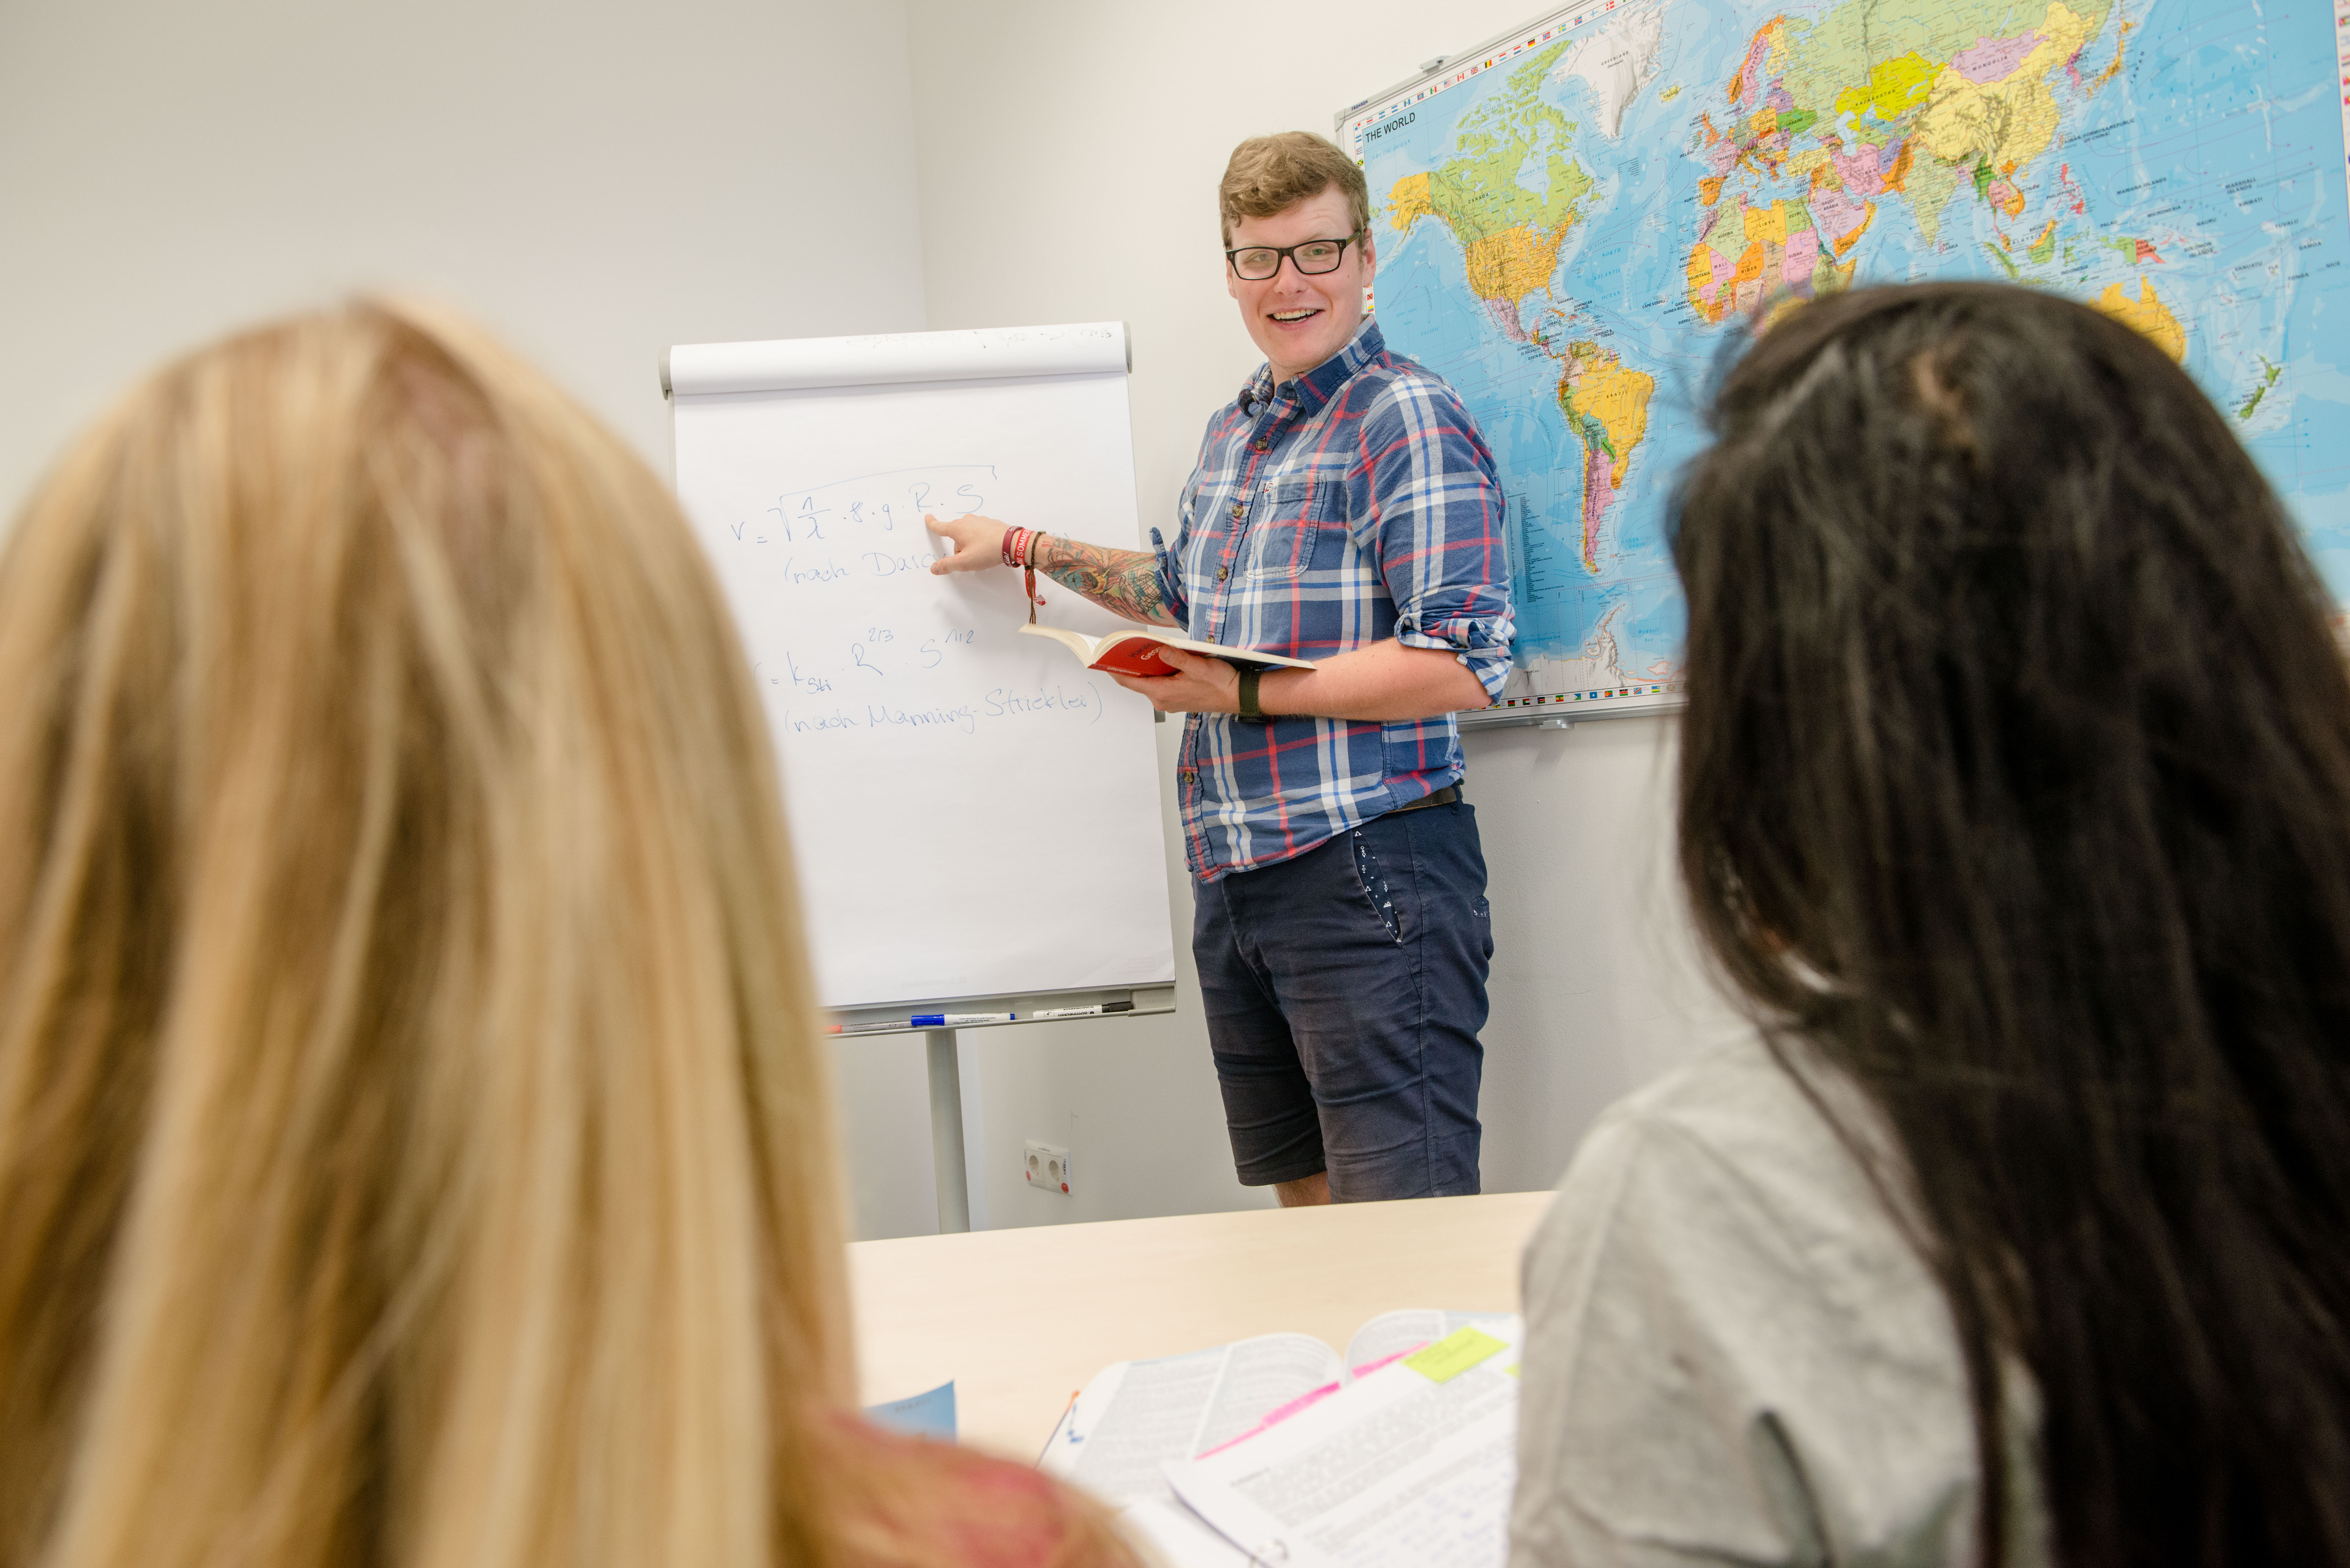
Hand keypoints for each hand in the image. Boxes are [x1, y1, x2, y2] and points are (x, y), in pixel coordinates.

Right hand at [926, 512, 1010, 573]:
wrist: (1013, 543)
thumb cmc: (987, 551)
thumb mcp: (964, 562)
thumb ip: (947, 565)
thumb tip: (934, 568)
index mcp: (957, 528)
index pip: (940, 526)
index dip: (932, 523)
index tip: (927, 517)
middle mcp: (967, 521)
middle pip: (956, 536)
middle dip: (960, 548)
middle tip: (971, 557)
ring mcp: (979, 520)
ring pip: (968, 535)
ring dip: (971, 544)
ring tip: (983, 553)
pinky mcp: (990, 523)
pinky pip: (979, 533)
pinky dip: (981, 540)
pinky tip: (989, 547)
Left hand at [1108, 646, 1242, 712]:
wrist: (1237, 695)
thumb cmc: (1220, 683)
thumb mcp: (1198, 666)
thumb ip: (1177, 658)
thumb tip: (1160, 650)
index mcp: (1163, 693)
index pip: (1130, 682)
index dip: (1115, 670)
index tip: (1102, 660)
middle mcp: (1163, 700)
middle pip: (1137, 682)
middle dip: (1129, 666)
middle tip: (1120, 648)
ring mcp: (1170, 701)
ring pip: (1149, 683)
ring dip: (1144, 669)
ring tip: (1140, 651)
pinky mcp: (1177, 698)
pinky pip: (1159, 685)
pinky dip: (1156, 674)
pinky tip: (1159, 661)